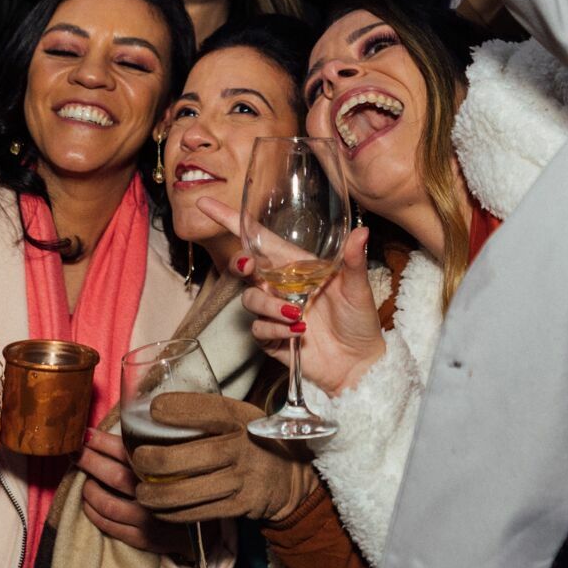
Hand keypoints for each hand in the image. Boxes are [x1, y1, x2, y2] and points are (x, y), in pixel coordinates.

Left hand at [79, 426, 186, 554]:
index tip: (85, 435)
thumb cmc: (195, 481)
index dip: (101, 441)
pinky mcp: (144, 539)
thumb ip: (161, 439)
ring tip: (84, 478)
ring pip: (106, 503)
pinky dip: (93, 513)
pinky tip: (90, 503)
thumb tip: (128, 420)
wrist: (213, 524)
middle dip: (88, 461)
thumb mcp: (185, 453)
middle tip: (76, 452)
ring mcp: (150, 518)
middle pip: (112, 475)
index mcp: (166, 467)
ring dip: (88, 489)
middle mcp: (157, 493)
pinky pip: (109, 526)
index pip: (126, 450)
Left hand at [132, 392, 315, 523]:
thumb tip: (156, 407)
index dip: (178, 409)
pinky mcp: (241, 506)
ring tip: (141, 491)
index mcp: (242, 418)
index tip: (153, 410)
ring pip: (192, 490)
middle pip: (194, 456)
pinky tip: (158, 508)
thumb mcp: (242, 417)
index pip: (209, 410)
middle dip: (157, 460)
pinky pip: (199, 512)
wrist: (290, 478)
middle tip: (138, 460)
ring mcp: (243, 479)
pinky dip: (172, 513)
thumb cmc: (254, 441)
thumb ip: (209, 413)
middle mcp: (244, 447)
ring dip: (158, 493)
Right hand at [198, 196, 384, 394]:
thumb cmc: (359, 321)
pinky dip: (275, 329)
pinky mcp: (271, 337)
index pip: (261, 239)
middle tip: (248, 265)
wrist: (358, 363)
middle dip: (239, 262)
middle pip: (244, 265)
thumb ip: (353, 261)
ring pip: (250, 299)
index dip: (232, 221)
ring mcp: (274, 311)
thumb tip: (362, 231)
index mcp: (297, 266)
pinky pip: (258, 329)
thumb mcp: (358, 288)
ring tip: (296, 315)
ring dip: (268, 305)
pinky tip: (298, 333)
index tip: (206, 204)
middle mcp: (281, 285)